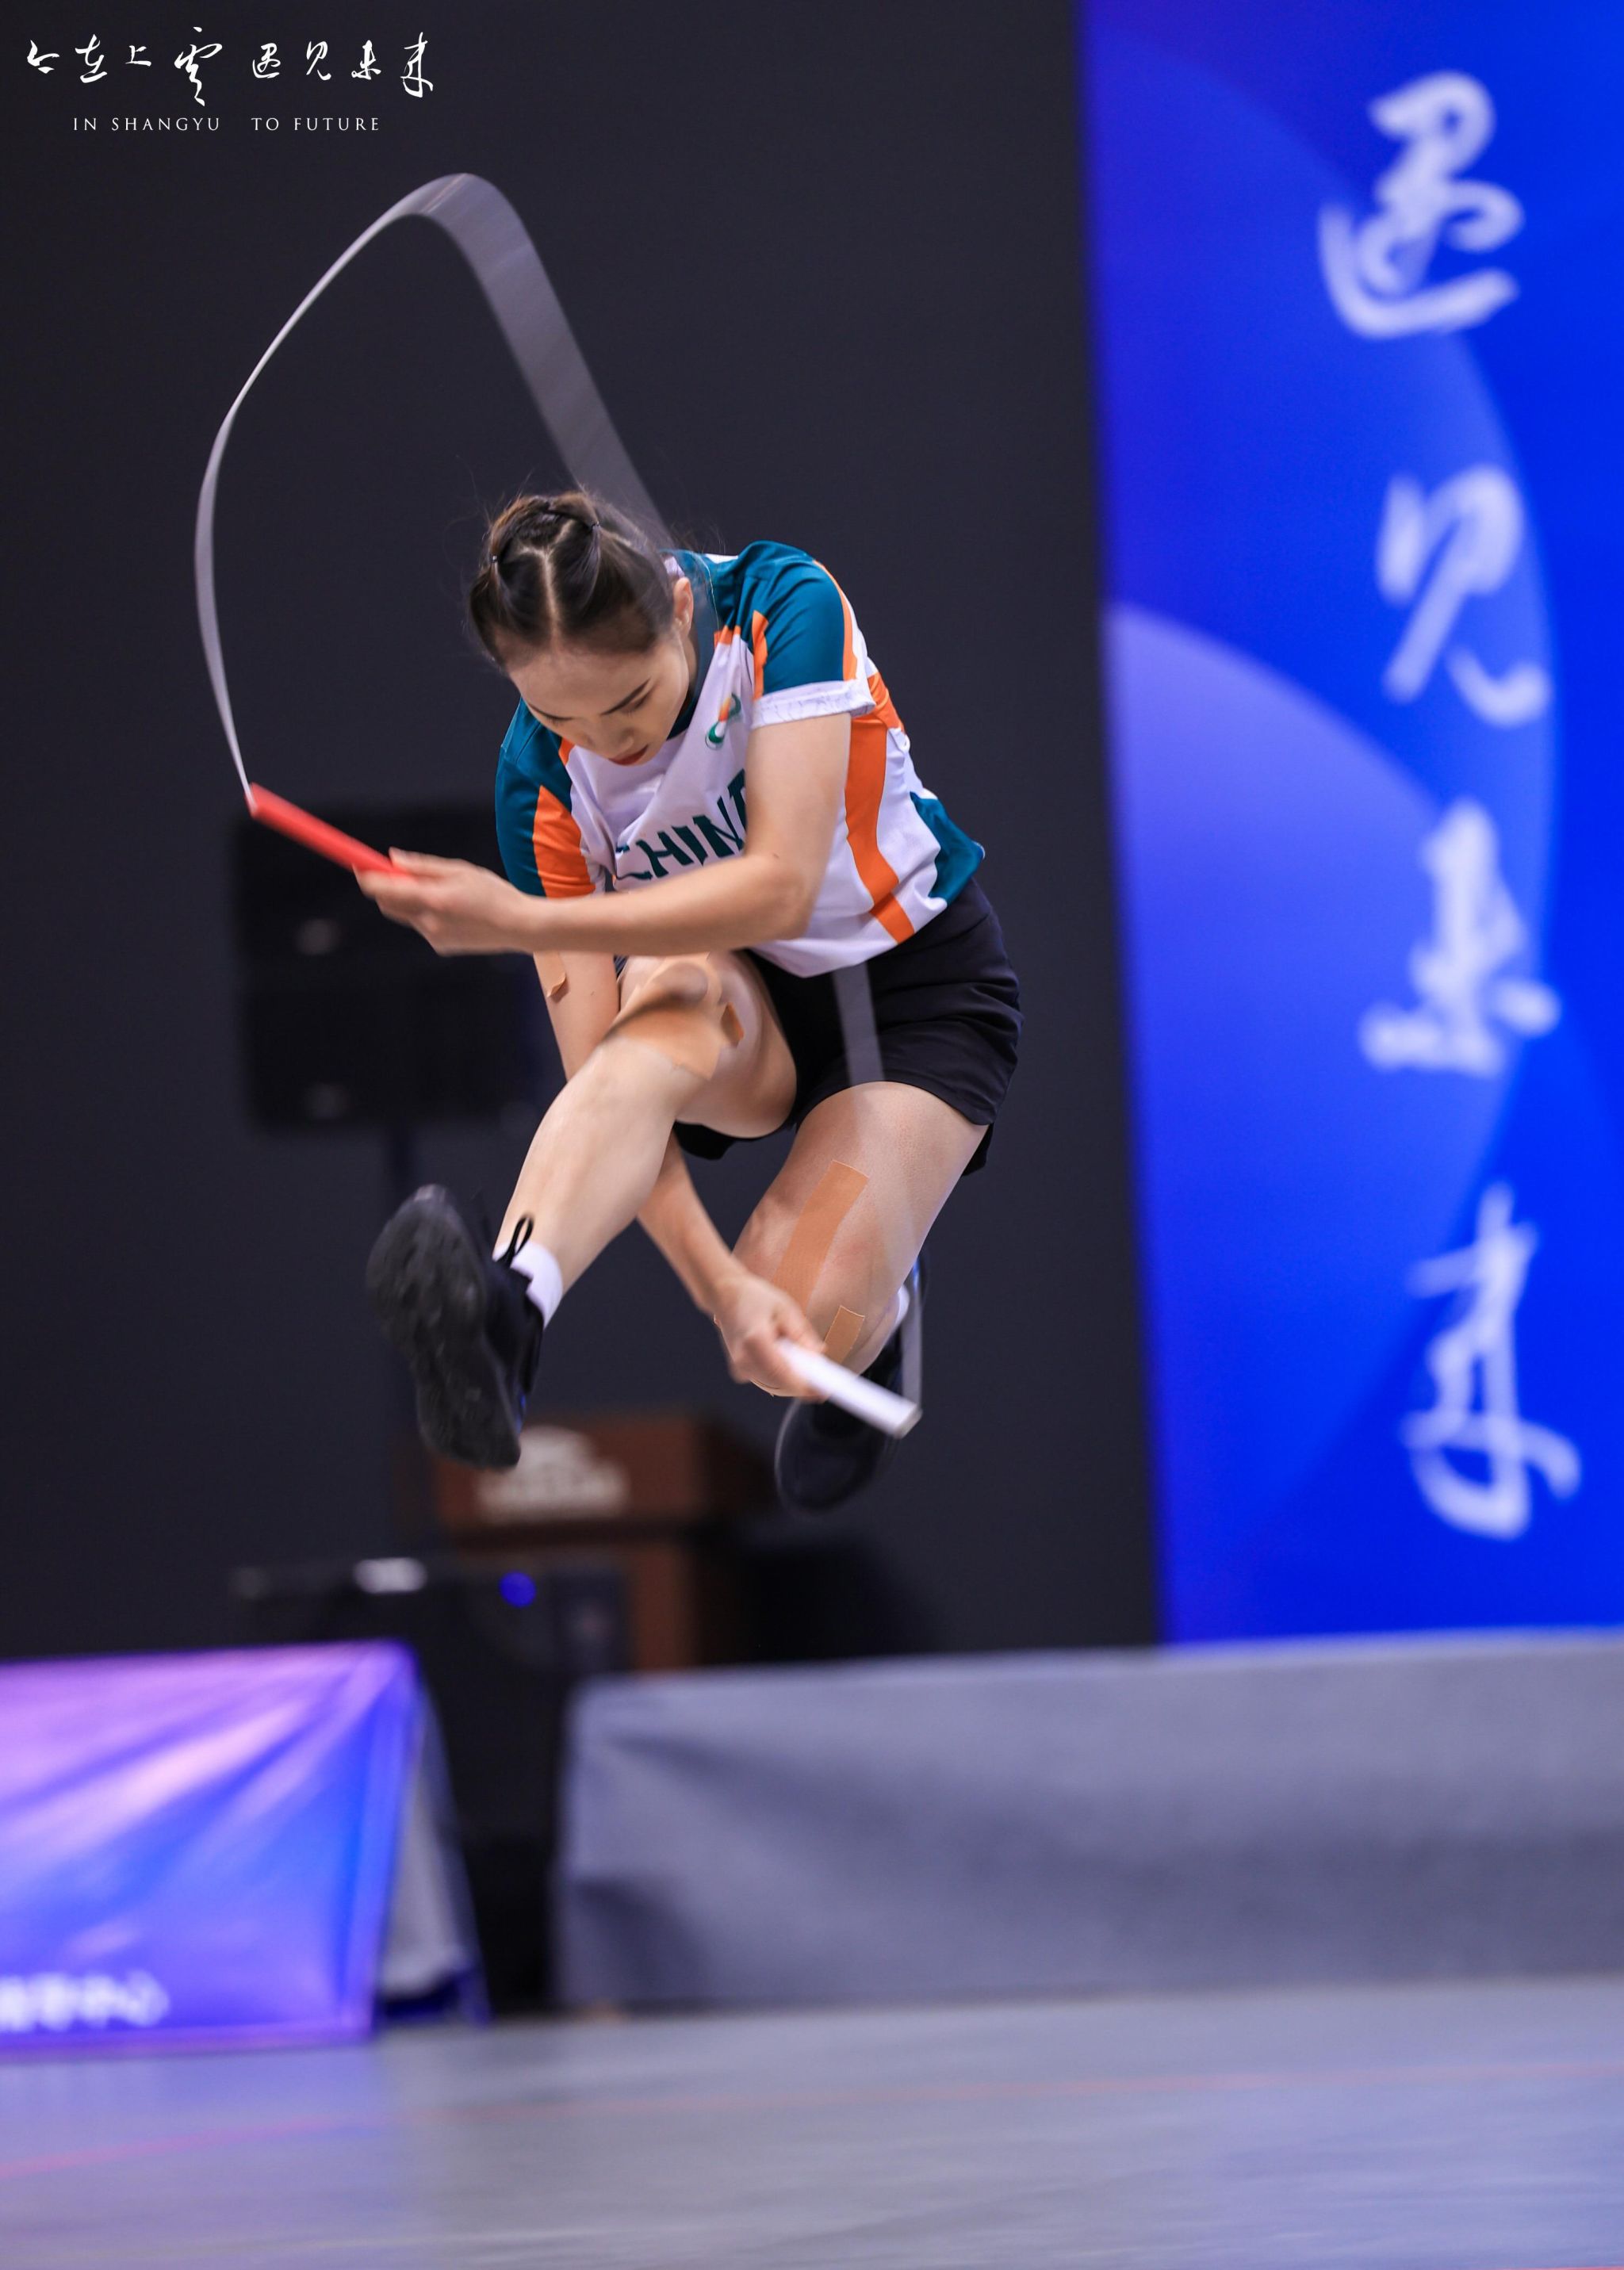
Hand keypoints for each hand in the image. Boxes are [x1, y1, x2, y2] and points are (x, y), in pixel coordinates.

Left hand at [356, 851, 540, 955]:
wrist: (521, 928)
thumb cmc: (495, 892)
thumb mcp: (460, 870)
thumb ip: (423, 866)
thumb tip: (392, 858)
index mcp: (434, 899)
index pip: (385, 890)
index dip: (367, 877)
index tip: (359, 865)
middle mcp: (429, 922)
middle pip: (388, 905)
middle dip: (386, 889)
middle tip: (395, 873)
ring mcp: (434, 937)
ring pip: (407, 915)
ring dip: (411, 901)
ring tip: (444, 892)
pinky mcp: (441, 947)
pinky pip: (423, 926)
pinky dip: (428, 914)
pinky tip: (456, 911)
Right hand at [711, 1270, 825, 1397]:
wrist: (726, 1296)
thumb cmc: (757, 1298)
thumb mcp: (786, 1308)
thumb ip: (801, 1334)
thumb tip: (818, 1356)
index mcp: (755, 1340)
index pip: (782, 1373)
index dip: (804, 1386)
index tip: (823, 1392)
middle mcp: (743, 1358)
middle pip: (779, 1385)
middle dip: (802, 1387)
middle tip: (824, 1386)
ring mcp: (739, 1367)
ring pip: (773, 1387)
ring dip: (793, 1384)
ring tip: (811, 1375)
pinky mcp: (739, 1370)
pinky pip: (765, 1382)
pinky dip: (781, 1379)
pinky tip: (792, 1369)